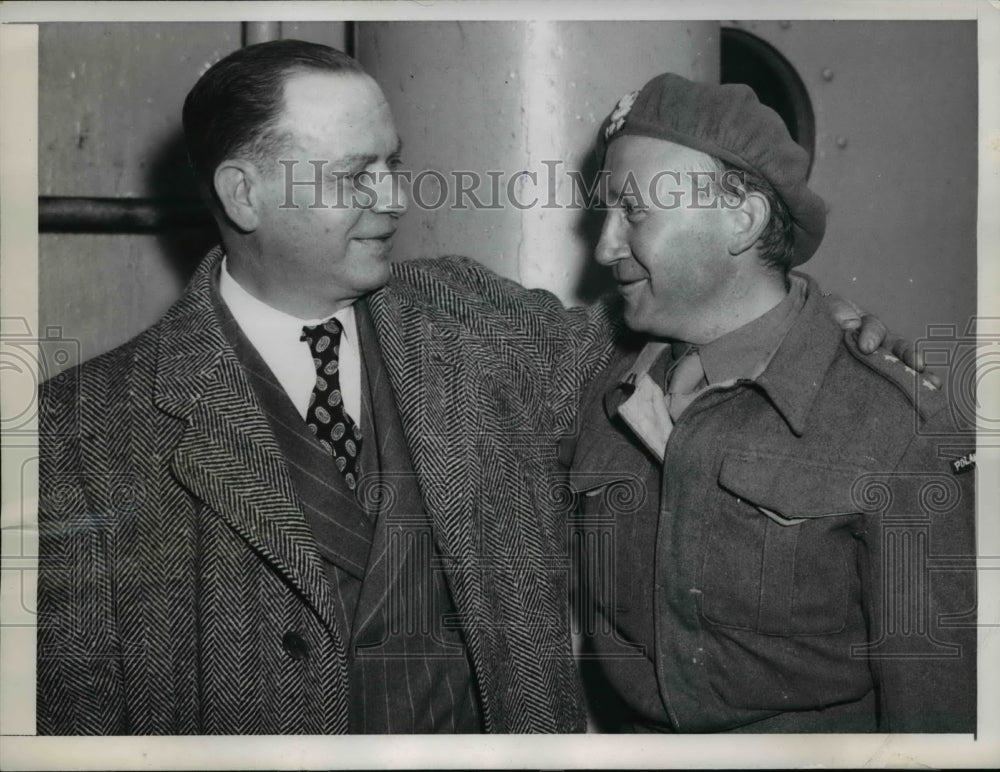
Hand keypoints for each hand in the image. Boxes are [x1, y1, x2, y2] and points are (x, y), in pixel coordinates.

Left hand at [825, 292, 941, 387]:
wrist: (804, 340)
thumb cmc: (816, 325)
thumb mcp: (822, 312)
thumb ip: (834, 312)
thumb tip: (850, 324)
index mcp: (861, 325)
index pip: (872, 326)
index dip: (871, 335)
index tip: (866, 347)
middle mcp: (876, 343)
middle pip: (897, 346)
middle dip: (908, 355)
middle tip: (917, 365)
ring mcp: (877, 362)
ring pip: (903, 366)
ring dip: (918, 374)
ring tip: (934, 383)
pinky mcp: (873, 381)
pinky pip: (896, 385)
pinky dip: (913, 389)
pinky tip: (928, 396)